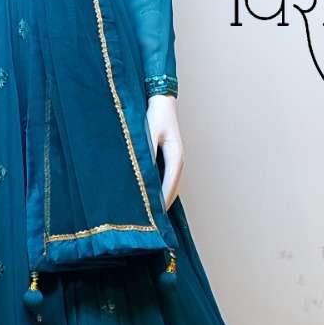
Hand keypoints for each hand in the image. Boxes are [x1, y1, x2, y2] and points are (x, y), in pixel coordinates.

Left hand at [147, 92, 183, 210]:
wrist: (161, 102)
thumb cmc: (155, 116)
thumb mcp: (149, 133)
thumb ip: (148, 151)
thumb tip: (144, 171)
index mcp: (176, 157)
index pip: (169, 185)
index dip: (161, 201)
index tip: (153, 216)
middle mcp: (179, 162)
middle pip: (171, 190)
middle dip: (161, 205)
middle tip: (149, 222)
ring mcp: (175, 162)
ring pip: (169, 187)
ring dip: (160, 200)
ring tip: (148, 215)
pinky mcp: (169, 160)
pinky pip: (165, 180)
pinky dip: (159, 191)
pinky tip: (147, 198)